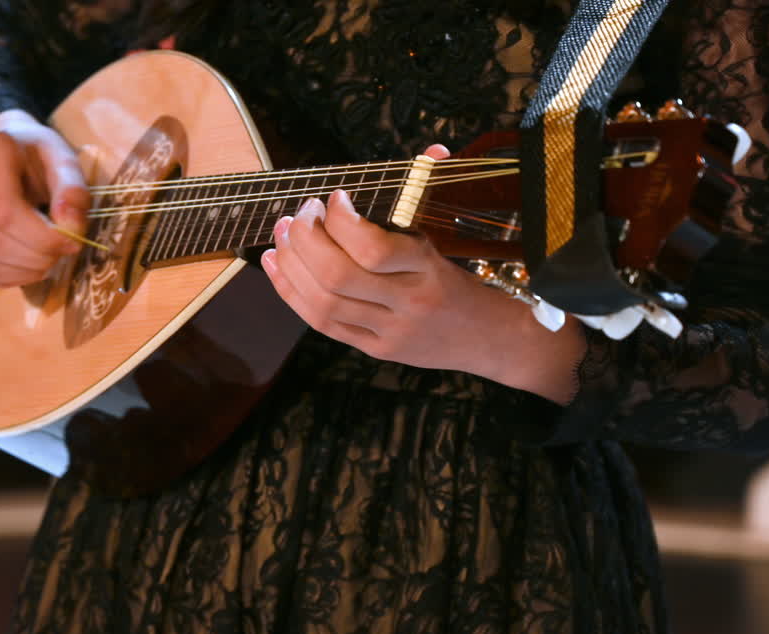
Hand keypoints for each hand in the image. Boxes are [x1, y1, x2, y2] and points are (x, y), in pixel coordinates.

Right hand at [0, 110, 90, 286]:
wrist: (4, 146)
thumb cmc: (36, 155)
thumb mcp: (63, 160)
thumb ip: (72, 191)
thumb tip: (70, 227)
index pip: (6, 212)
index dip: (40, 238)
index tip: (70, 243)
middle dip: (35, 258)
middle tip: (61, 253)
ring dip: (24, 271)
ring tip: (48, 259)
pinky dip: (10, 276)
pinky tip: (30, 266)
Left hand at [259, 145, 585, 403]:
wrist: (491, 340)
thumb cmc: (465, 281)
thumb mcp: (449, 239)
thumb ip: (431, 195)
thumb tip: (433, 148)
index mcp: (428, 270)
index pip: (373, 248)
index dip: (342, 220)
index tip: (335, 198)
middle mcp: (407, 303)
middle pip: (338, 275)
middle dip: (306, 239)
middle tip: (300, 213)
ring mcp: (388, 331)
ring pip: (323, 302)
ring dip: (292, 263)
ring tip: (282, 233)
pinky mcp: (373, 350)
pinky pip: (320, 323)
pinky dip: (290, 291)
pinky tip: (276, 263)